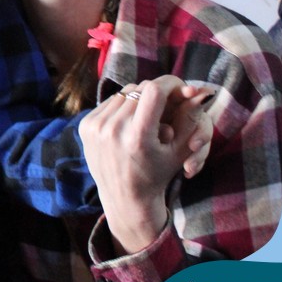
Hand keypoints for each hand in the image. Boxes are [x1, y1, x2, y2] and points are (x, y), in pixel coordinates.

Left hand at [80, 75, 213, 254]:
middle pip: (140, 89)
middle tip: (167, 101)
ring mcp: (96, 127)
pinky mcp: (84, 126)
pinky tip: (130, 120)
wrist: (124, 198)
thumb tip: (197, 89)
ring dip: (140, 98)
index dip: (171, 84)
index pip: (154, 90)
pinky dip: (123, 106)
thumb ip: (191, 118)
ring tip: (149, 114)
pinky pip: (109, 102)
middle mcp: (113, 130)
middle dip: (157, 92)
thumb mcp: (181, 150)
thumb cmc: (159, 174)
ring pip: (124, 93)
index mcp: (138, 137)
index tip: (180, 87)